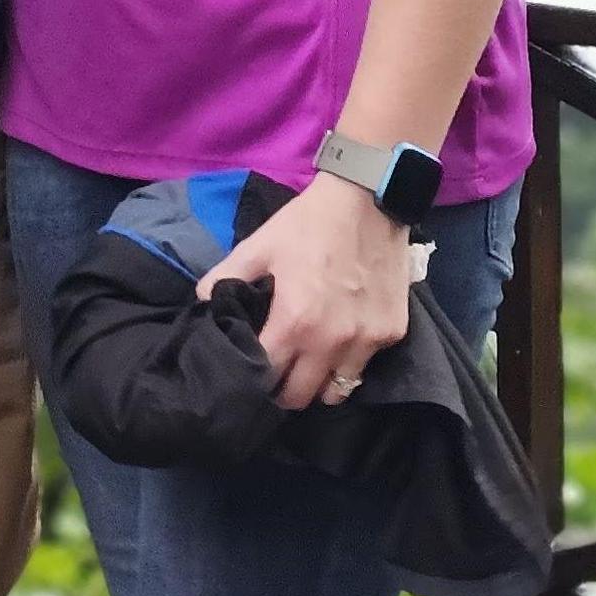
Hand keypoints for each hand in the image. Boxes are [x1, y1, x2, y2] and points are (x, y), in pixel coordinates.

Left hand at [201, 172, 414, 410]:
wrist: (369, 198)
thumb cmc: (309, 223)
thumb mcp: (260, 245)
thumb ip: (226, 276)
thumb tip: (203, 300)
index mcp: (295, 323)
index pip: (266, 378)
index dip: (253, 378)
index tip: (251, 372)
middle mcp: (332, 342)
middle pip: (300, 398)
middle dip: (284, 390)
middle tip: (280, 372)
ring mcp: (366, 340)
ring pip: (338, 391)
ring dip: (321, 383)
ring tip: (312, 363)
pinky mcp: (392, 332)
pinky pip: (366, 364)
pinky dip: (352, 360)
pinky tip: (344, 337)